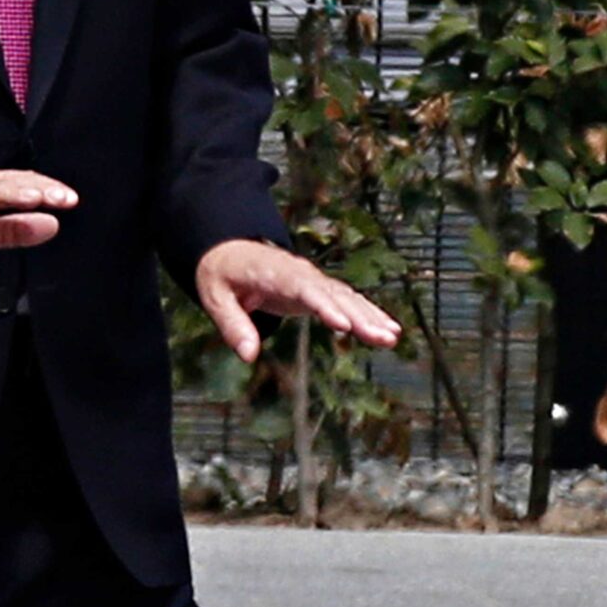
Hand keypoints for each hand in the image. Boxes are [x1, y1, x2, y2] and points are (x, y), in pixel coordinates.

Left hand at [195, 239, 402, 361]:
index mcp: (272, 272)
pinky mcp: (319, 289)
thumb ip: (232, 324)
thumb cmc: (221, 274)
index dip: (324, 305)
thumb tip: (247, 355)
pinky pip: (347, 300)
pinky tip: (388, 331)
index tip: (343, 324)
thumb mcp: (214, 297)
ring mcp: (312, 279)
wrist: (229, 251)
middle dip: (359, 316)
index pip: (302, 288)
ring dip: (370, 316)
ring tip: (391, 338)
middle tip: (382, 337)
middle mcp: (299, 273)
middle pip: (332, 294)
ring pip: (345, 297)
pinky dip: (368, 313)